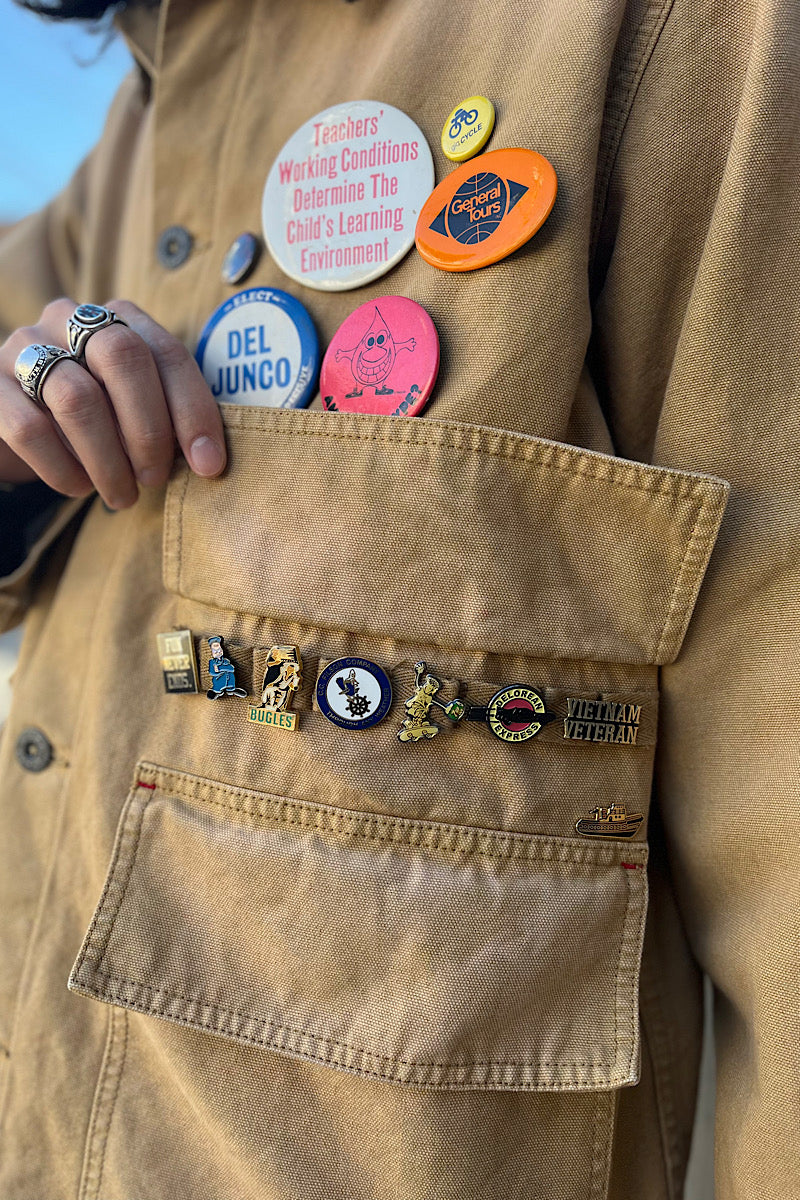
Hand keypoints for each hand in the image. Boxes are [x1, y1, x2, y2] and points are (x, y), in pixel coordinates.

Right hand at [0, 299, 226, 507]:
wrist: (19, 419)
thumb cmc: (97, 416)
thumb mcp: (134, 406)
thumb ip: (168, 416)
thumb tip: (207, 460)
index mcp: (117, 317)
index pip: (167, 353)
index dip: (193, 411)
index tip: (209, 465)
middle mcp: (69, 319)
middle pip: (122, 358)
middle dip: (149, 429)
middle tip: (155, 478)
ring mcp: (24, 347)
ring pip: (77, 398)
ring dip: (109, 460)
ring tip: (122, 495)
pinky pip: (29, 430)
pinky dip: (63, 469)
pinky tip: (80, 488)